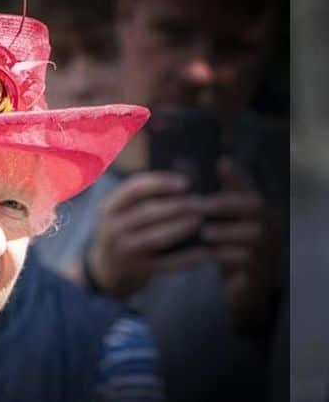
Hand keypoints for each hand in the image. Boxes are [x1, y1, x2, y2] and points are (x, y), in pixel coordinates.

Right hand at [88, 172, 210, 297]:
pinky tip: (204, 251)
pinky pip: (167, 263)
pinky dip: (187, 257)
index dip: (161, 183)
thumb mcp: (123, 211)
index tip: (186, 183)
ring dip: (182, 228)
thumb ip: (145, 197)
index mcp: (109, 208)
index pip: (134, 189)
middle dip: (177, 206)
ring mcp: (124, 251)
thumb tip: (184, 182)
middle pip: (148, 212)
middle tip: (201, 202)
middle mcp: (112, 229)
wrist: (109, 268)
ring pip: (157, 237)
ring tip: (201, 220)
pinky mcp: (138, 269)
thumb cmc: (125, 229)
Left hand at [197, 157, 282, 332]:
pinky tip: (209, 253)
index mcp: (260, 210)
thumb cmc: (227, 248)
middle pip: (255, 205)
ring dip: (224, 231)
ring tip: (204, 233)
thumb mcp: (217, 222)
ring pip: (253, 233)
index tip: (222, 162)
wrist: (240, 289)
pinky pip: (247, 258)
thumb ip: (204, 194)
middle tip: (193, 205)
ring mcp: (269, 248)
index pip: (250, 188)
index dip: (237, 176)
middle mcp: (271, 226)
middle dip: (222, 204)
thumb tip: (181, 161)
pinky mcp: (261, 271)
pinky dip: (226, 254)